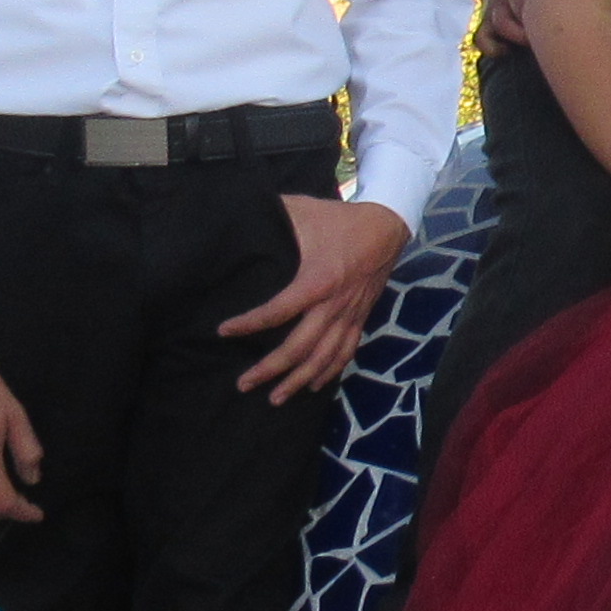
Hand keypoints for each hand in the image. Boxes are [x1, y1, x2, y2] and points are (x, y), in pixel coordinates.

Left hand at [219, 192, 410, 400]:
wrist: (387, 226)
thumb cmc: (340, 219)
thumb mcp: (303, 211)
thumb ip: (273, 216)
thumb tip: (238, 216)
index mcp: (316, 280)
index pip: (277, 311)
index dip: (249, 324)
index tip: (224, 331)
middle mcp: (333, 305)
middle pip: (299, 348)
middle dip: (270, 369)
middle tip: (244, 384)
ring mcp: (349, 315)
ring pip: (323, 359)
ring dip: (298, 380)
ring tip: (275, 398)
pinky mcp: (361, 318)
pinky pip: (346, 352)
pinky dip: (329, 372)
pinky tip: (312, 385)